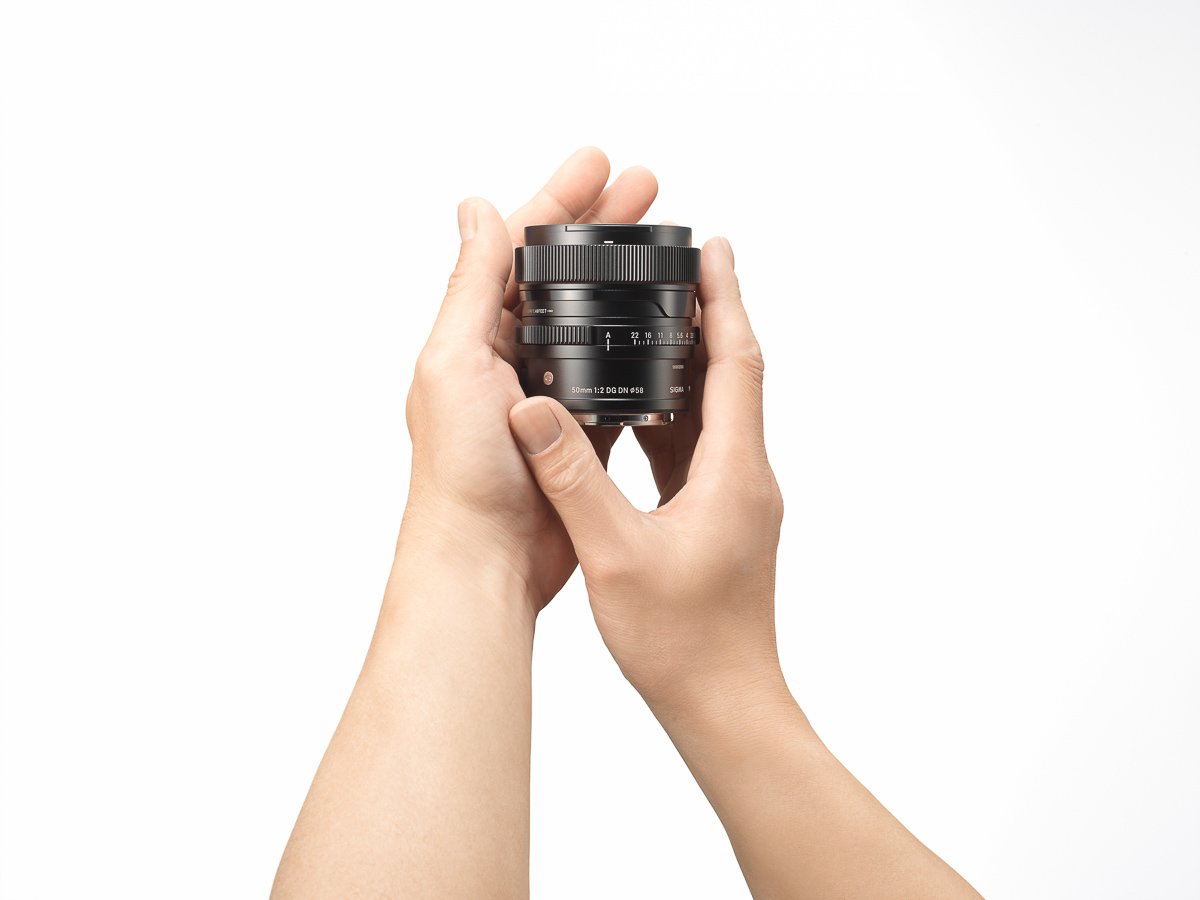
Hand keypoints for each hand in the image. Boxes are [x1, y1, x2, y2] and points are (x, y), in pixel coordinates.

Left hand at [400, 148, 657, 608]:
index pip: (521, 247)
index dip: (563, 200)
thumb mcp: (456, 362)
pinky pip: (612, 376)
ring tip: (668, 249)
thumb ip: (471, 285)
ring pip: (593, 321)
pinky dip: (637, 347)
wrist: (486, 560)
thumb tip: (475, 206)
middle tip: (650, 186)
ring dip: (626, 281)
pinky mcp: (577, 432)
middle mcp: (506, 358)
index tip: (603, 162)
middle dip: (605, 226)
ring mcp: (546, 394)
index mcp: (473, 333)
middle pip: (564, 275)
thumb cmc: (461, 472)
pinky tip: (667, 326)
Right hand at [507, 237, 785, 703]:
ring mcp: (735, 497)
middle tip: (672, 267)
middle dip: (705, 316)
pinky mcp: (718, 517)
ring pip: (713, 411)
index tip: (712, 245)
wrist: (724, 701)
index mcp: (734, 471)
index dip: (724, 299)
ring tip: (648, 320)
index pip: (737, 362)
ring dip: (686, 363)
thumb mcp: (614, 552)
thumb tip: (532, 409)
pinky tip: (634, 408)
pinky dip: (670, 414)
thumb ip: (572, 475)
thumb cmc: (682, 640)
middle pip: (730, 375)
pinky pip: (697, 447)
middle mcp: (745, 475)